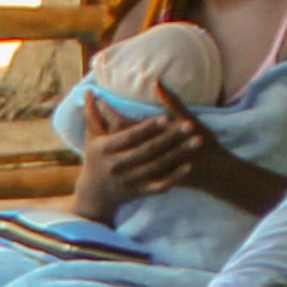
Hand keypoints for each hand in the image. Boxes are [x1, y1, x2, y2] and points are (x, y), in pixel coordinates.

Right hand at [74, 107, 201, 220]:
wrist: (94, 195)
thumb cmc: (95, 160)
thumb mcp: (92, 139)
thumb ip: (93, 115)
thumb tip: (89, 91)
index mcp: (106, 149)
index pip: (130, 136)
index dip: (148, 128)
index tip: (166, 117)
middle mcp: (117, 166)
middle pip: (148, 150)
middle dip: (170, 137)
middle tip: (190, 125)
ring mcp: (129, 180)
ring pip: (157, 166)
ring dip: (178, 153)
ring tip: (196, 140)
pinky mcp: (139, 192)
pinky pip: (159, 185)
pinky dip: (174, 177)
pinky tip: (188, 166)